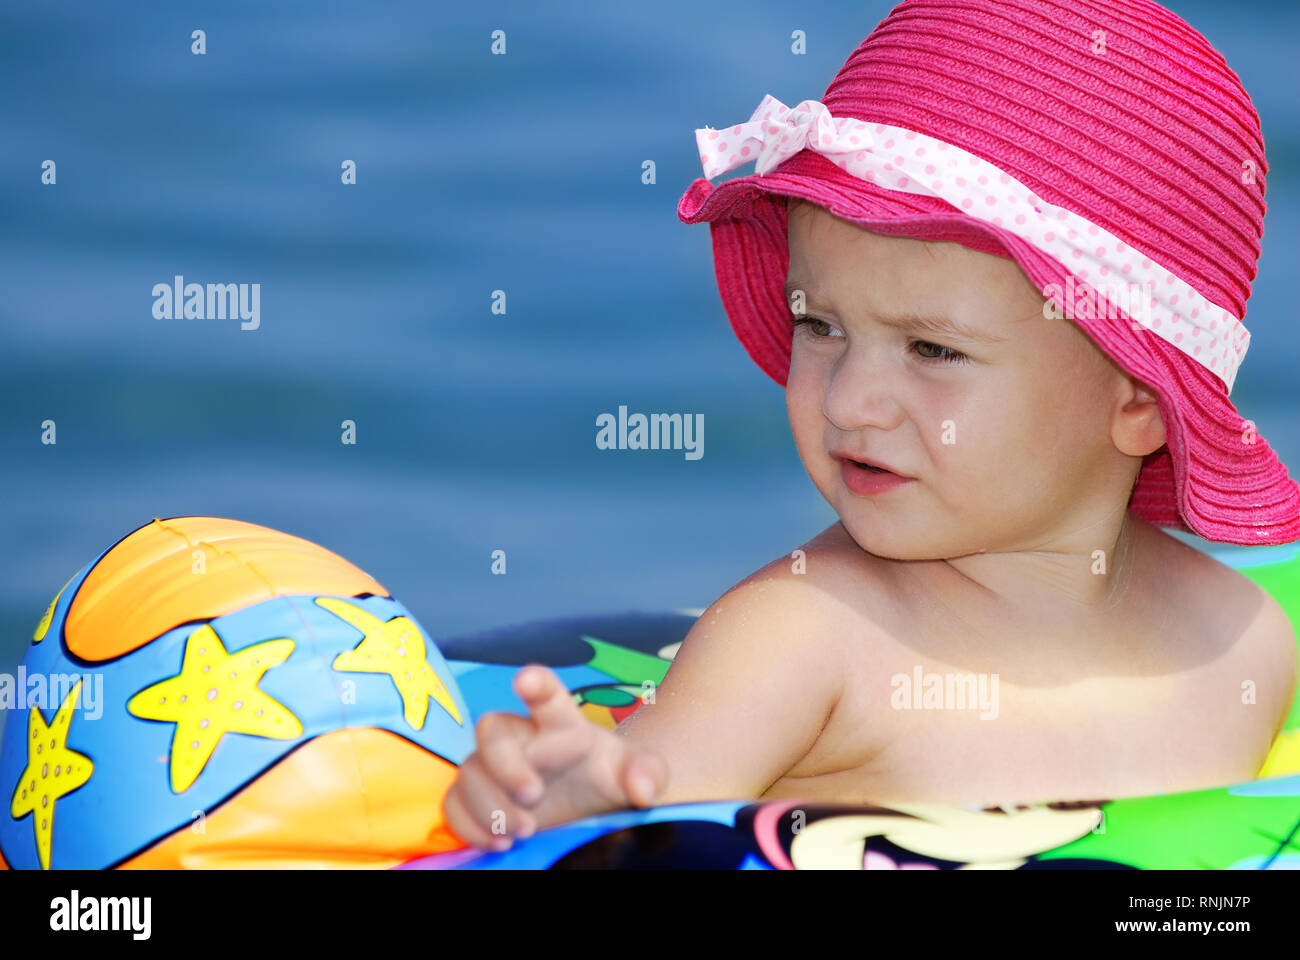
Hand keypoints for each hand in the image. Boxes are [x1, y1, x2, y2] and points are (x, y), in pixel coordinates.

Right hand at [441, 664, 668, 851]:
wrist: (587, 804)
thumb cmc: (608, 777)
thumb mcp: (639, 773)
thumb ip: (648, 774)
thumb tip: (643, 788)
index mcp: (559, 721)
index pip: (545, 693)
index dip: (535, 683)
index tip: (525, 680)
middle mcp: (520, 737)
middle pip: (492, 730)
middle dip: (506, 765)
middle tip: (534, 796)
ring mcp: (492, 766)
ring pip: (468, 772)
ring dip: (490, 805)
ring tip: (523, 832)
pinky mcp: (475, 796)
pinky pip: (452, 804)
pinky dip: (469, 825)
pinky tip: (498, 842)